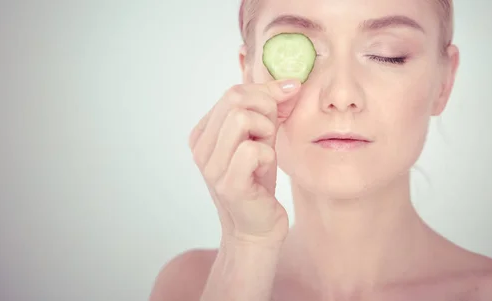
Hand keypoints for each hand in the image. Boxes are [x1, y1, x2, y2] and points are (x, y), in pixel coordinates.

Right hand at [189, 79, 300, 245]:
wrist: (258, 226)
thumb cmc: (258, 181)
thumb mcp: (262, 137)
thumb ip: (268, 109)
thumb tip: (290, 82)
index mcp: (203, 133)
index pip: (233, 92)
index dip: (266, 92)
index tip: (288, 98)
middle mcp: (200, 148)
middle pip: (235, 99)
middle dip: (266, 110)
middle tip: (271, 134)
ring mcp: (211, 167)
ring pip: (241, 119)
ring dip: (266, 132)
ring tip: (266, 152)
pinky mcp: (228, 184)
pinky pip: (253, 150)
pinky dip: (268, 156)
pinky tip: (264, 172)